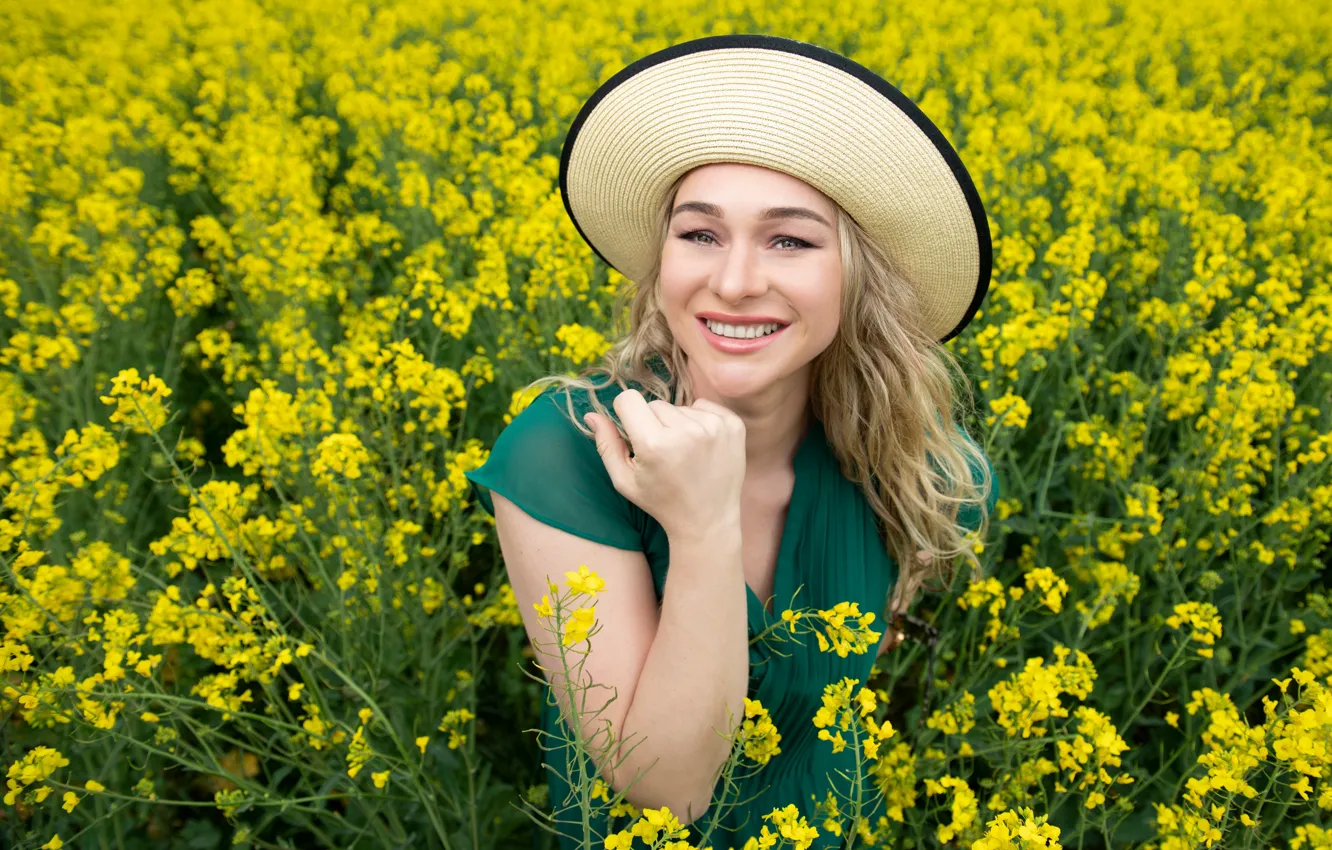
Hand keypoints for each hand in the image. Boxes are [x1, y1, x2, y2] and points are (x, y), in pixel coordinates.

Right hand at [584, 389, 745, 541]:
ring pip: (680, 406)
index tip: (635, 433)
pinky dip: (700, 421)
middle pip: (655, 404)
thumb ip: (606, 445)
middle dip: (653, 423)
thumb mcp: (625, 480)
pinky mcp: (733, 425)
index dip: (626, 415)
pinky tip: (702, 447)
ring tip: (684, 453)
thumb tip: (591, 414)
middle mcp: (687, 432)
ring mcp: (714, 427)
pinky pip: (704, 406)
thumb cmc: (661, 501)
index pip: (628, 399)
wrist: (708, 521)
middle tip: (664, 453)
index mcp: (655, 444)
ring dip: (678, 424)